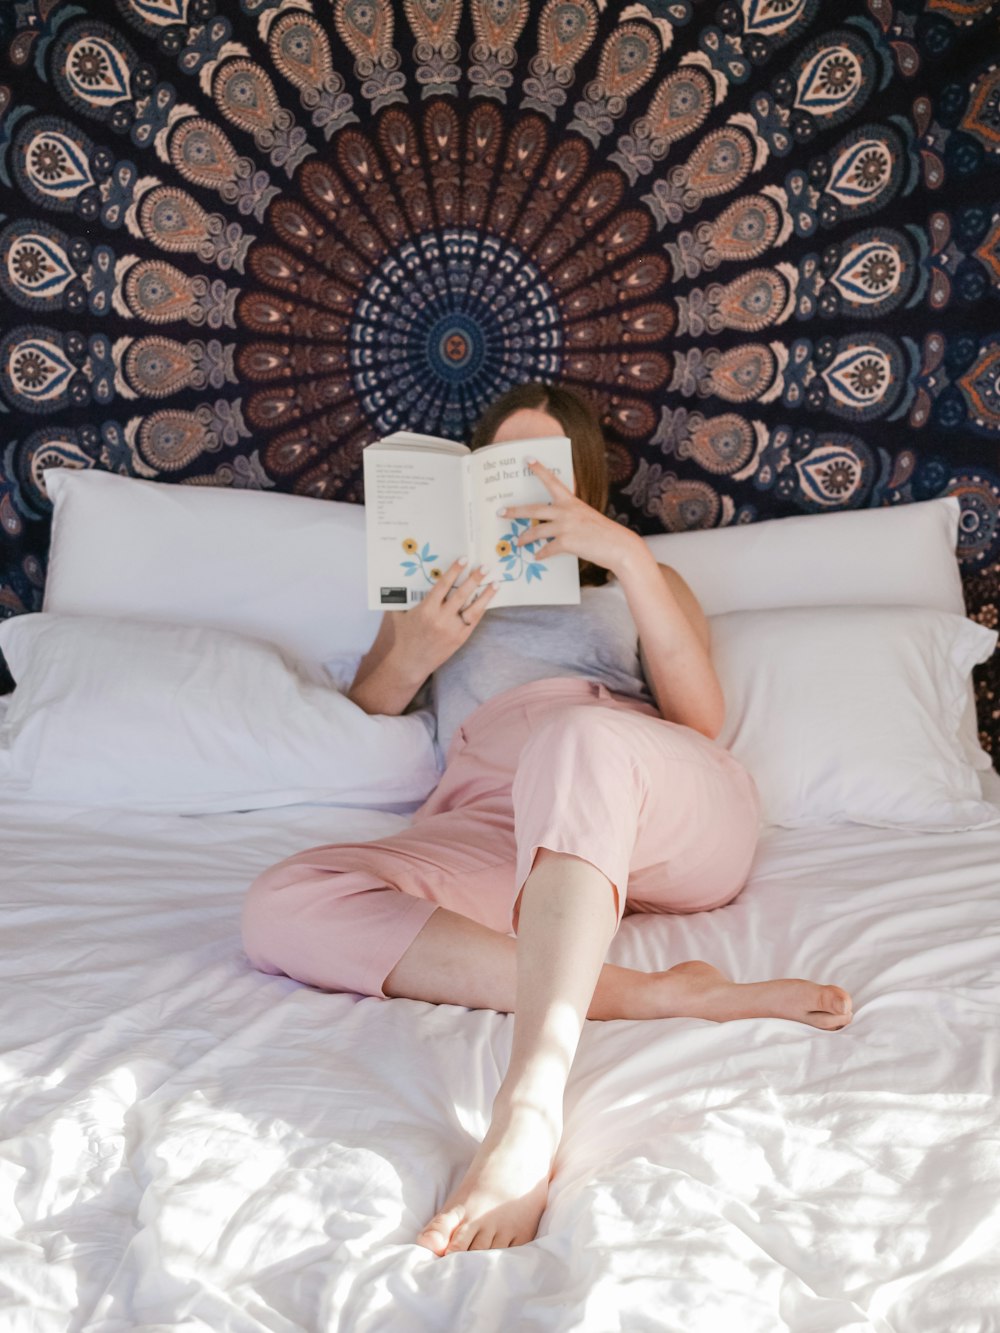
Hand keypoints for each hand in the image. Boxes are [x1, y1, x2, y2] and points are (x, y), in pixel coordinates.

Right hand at [390, 558, 497, 677]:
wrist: (411, 662)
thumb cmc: (404, 636)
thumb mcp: (401, 614)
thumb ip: (404, 597)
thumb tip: (406, 578)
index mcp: (426, 610)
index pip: (443, 586)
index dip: (454, 571)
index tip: (464, 559)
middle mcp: (441, 619)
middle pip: (461, 595)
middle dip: (474, 579)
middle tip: (484, 567)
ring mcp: (452, 630)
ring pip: (473, 610)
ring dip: (485, 595)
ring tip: (496, 583)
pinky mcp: (460, 639)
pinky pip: (473, 622)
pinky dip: (481, 610)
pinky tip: (488, 600)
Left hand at [501, 460, 644, 578]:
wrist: (618, 546)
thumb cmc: (603, 533)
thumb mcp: (585, 518)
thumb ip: (569, 517)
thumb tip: (553, 526)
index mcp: (571, 502)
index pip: (553, 481)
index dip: (539, 470)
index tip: (527, 459)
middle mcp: (566, 511)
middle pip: (534, 509)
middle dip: (515, 511)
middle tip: (501, 512)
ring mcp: (565, 526)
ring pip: (536, 531)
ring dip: (525, 538)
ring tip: (517, 542)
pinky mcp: (567, 542)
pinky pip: (547, 549)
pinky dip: (541, 554)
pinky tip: (537, 557)